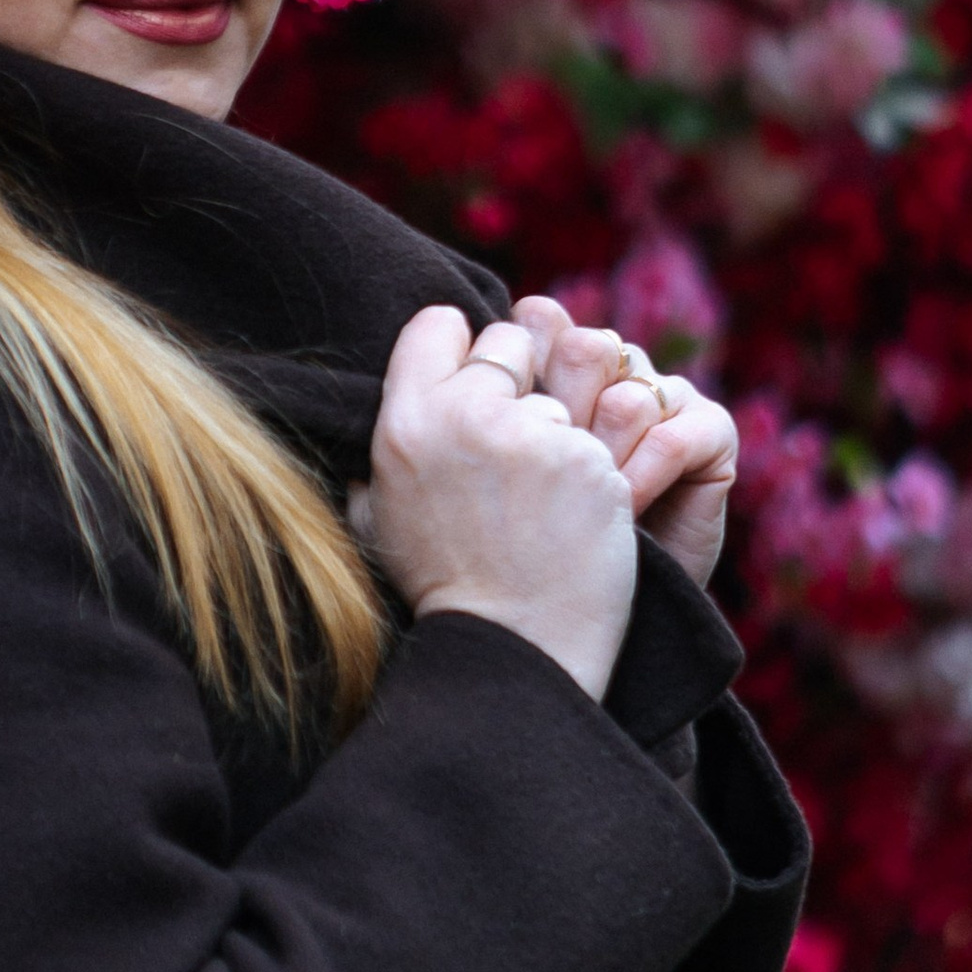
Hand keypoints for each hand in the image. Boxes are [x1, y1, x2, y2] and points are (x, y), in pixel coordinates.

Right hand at [366, 305, 636, 700]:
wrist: (513, 649)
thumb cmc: (441, 584)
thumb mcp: (379, 516)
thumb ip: (375, 452)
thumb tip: (388, 407)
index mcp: (406, 421)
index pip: (439, 323)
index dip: (456, 349)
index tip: (466, 381)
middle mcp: (468, 415)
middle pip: (507, 341)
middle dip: (513, 380)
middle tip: (509, 440)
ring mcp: (537, 435)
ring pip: (559, 391)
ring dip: (554, 429)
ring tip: (537, 496)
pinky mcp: (594, 461)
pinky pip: (596, 435)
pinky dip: (589, 468)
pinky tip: (570, 514)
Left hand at [510, 294, 737, 590]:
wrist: (583, 616)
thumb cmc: (524, 543)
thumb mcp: (485, 465)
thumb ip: (481, 396)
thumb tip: (481, 317)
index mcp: (552, 365)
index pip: (538, 319)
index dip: (520, 367)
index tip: (502, 426)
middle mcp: (611, 372)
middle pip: (584, 347)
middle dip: (562, 416)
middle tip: (550, 471)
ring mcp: (663, 400)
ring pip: (629, 396)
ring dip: (602, 462)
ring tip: (588, 503)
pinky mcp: (711, 435)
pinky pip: (677, 431)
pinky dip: (647, 475)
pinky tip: (630, 510)